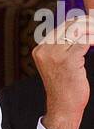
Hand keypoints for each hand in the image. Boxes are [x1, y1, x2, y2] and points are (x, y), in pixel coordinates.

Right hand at [34, 11, 93, 128]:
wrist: (63, 107)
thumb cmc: (64, 86)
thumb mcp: (58, 63)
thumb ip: (64, 46)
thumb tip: (80, 27)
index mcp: (40, 49)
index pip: (63, 26)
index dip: (81, 21)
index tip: (92, 22)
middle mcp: (45, 50)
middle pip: (71, 25)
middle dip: (89, 22)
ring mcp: (55, 55)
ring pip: (79, 31)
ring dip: (93, 30)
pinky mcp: (68, 60)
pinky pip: (85, 42)